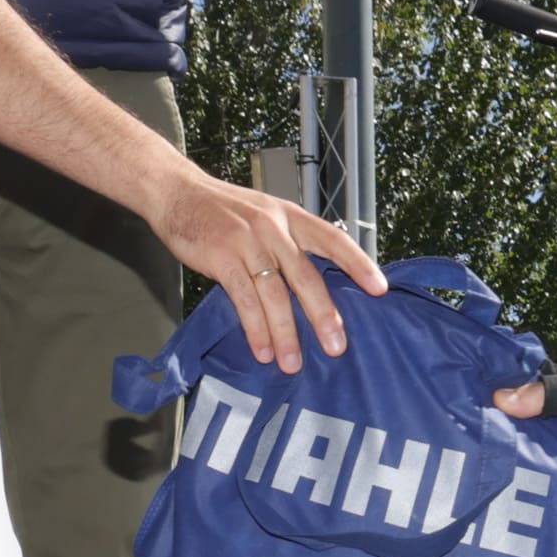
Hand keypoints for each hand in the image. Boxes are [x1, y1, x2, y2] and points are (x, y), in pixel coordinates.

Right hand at [151, 167, 380, 370]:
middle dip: (324, 315)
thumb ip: (288, 242)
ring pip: (275, 295)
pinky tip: (263, 350)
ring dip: (286, 334)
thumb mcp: (265, 214)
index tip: (379, 289)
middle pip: (307, 277)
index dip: (358, 264)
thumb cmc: (223, 210)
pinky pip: (245, 301)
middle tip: (336, 347)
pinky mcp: (222, 258)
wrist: (177, 193)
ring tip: (292, 363)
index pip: (333, 239)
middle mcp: (274, 228)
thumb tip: (314, 286)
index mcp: (291, 216)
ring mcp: (248, 242)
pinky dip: (255, 330)